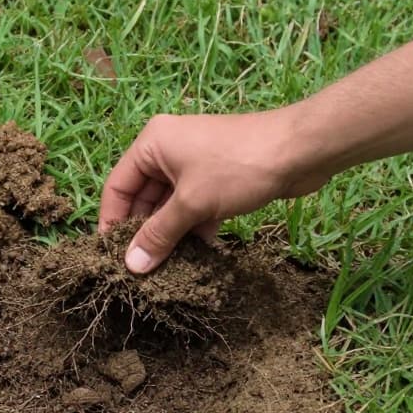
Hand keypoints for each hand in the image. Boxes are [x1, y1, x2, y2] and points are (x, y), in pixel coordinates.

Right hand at [97, 106, 329, 273]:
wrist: (300, 150)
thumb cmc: (237, 168)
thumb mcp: (192, 204)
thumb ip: (159, 235)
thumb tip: (132, 266)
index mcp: (152, 144)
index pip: (118, 187)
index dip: (112, 222)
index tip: (112, 256)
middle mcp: (168, 150)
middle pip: (143, 197)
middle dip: (144, 231)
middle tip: (141, 267)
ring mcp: (194, 162)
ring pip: (170, 204)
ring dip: (170, 233)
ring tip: (168, 267)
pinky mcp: (217, 176)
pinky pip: (193, 205)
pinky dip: (193, 227)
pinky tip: (199, 255)